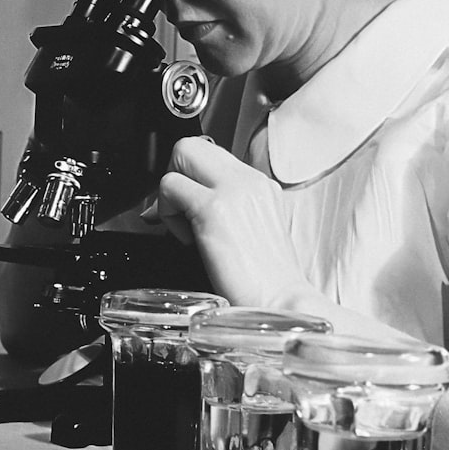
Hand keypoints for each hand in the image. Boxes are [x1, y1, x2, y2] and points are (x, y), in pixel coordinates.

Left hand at [142, 136, 313, 307]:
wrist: (280, 305)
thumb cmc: (264, 281)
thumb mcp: (250, 231)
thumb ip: (221, 208)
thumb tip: (176, 204)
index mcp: (259, 184)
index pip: (210, 155)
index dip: (189, 179)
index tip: (185, 208)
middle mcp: (249, 179)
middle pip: (191, 144)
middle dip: (174, 174)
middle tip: (180, 212)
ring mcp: (233, 189)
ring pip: (180, 155)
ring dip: (171, 195)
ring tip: (189, 229)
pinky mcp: (214, 208)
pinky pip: (169, 187)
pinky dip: (168, 212)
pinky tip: (190, 241)